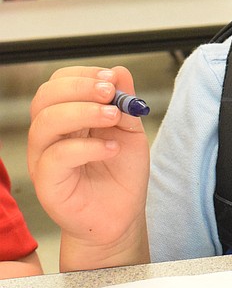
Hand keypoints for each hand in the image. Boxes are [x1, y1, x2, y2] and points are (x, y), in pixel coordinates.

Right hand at [28, 65, 150, 268]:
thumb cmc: (121, 174)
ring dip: (83, 112)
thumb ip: (124, 102)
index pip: (58, 83)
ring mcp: (44, 158)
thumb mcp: (130, 130)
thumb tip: (119, 70)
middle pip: (45, 97)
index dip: (83, 75)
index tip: (111, 78)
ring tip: (113, 117)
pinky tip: (111, 148)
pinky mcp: (47, 183)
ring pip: (45, 122)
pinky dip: (87, 147)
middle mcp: (50, 135)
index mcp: (66, 117)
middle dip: (80, 87)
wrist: (122, 216)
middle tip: (109, 93)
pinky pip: (56, 156)